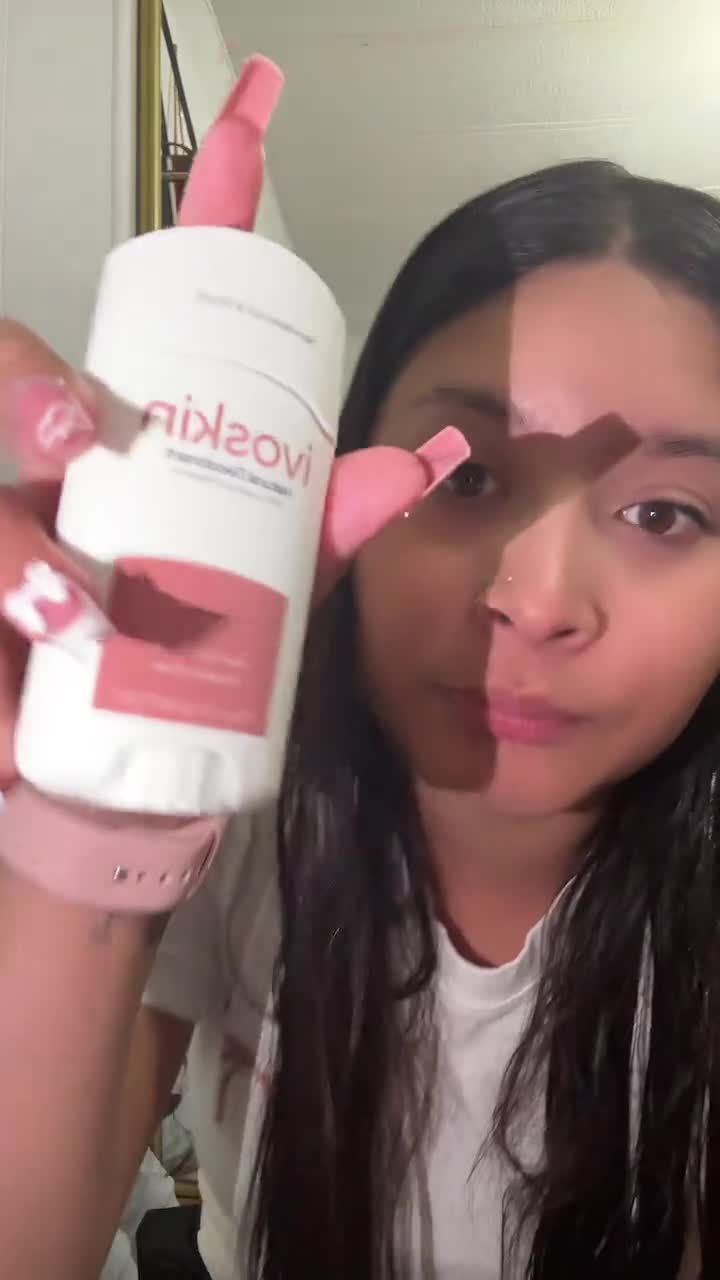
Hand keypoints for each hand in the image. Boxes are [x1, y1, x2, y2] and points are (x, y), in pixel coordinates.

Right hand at [0, 320, 465, 785]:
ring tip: (68, 652)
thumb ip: (316, 538)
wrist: (138, 770)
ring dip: (9, 597)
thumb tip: (405, 471)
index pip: (29, 396)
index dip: (32, 384)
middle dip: (9, 532)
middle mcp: (19, 523)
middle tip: (67, 592)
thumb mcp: (256, 592)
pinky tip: (13, 760)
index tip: (83, 424)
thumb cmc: (188, 647)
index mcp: (80, 483)